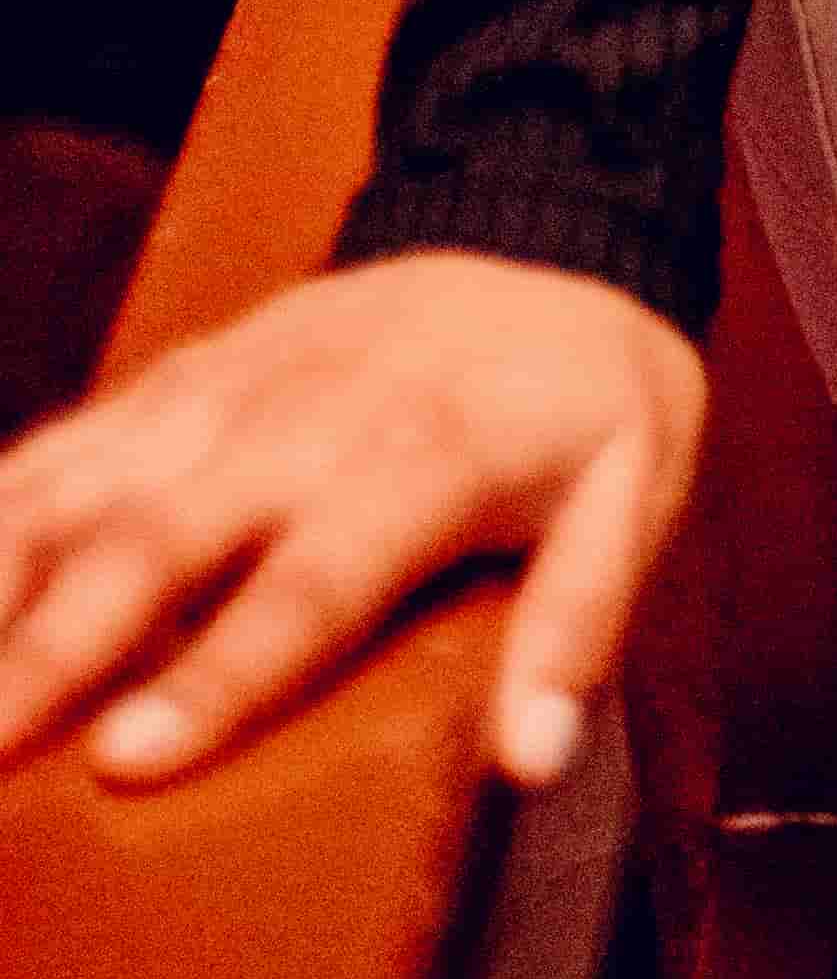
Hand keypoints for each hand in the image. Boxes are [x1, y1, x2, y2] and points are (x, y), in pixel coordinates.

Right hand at [0, 252, 704, 796]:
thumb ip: (580, 620)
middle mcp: (298, 416)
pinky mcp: (171, 381)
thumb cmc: (585, 390)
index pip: (309, 580)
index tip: (128, 759)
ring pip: (77, 487)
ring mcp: (217, 389)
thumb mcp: (635, 488)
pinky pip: (57, 450)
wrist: (546, 219)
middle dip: (50, 650)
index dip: (220, 670)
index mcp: (421, 452)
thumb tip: (530, 758)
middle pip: (156, 537)